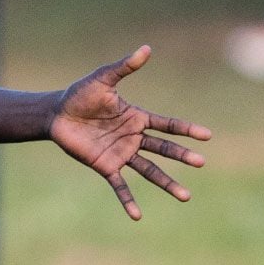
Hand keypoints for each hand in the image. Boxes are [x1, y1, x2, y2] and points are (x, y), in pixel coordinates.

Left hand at [48, 46, 211, 220]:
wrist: (56, 114)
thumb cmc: (80, 95)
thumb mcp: (103, 79)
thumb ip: (125, 67)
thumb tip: (146, 48)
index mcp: (137, 117)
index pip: (168, 124)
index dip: (187, 130)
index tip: (207, 136)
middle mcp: (134, 137)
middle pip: (164, 148)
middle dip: (182, 156)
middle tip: (201, 163)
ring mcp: (121, 154)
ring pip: (150, 171)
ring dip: (167, 183)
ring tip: (185, 196)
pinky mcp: (105, 166)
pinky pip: (120, 186)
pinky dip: (128, 200)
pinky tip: (137, 216)